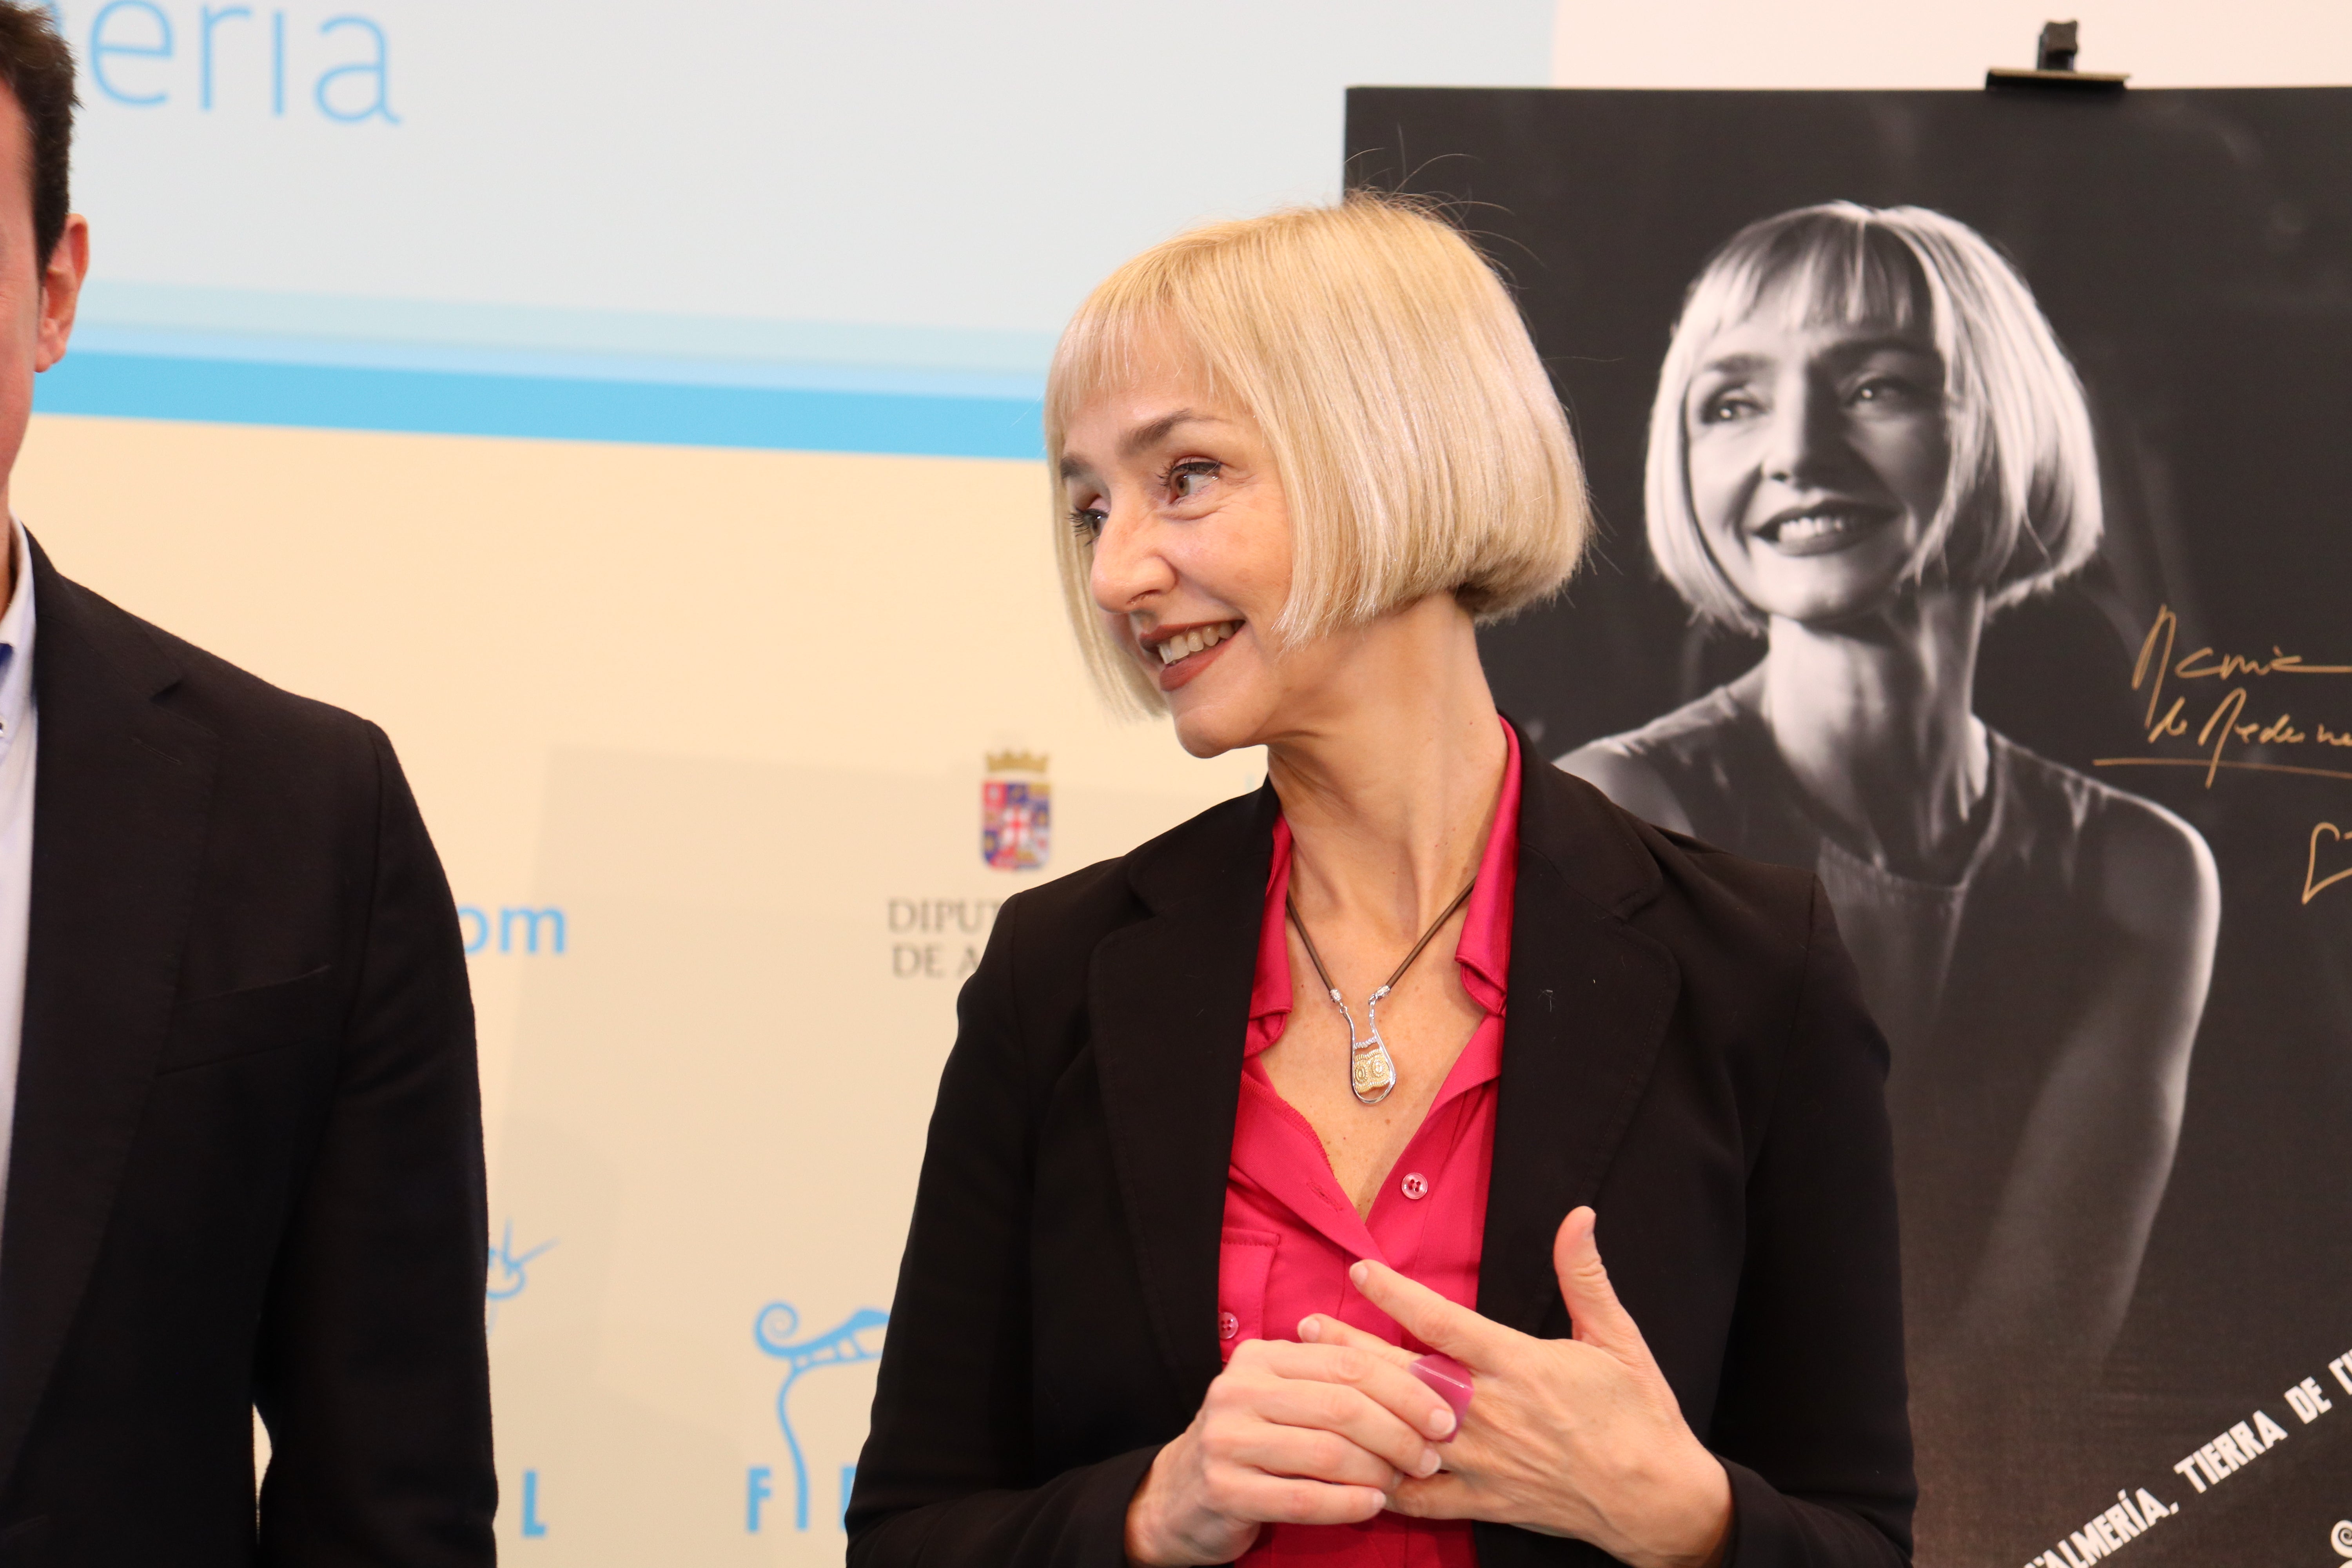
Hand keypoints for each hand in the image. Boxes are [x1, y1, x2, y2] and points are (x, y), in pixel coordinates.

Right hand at [1124, 1336, 1459, 1565]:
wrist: (1179, 1494)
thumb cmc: (1254, 1441)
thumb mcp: (1285, 1396)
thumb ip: (1337, 1382)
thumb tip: (1423, 1379)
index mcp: (1261, 1357)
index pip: (1348, 1363)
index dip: (1405, 1388)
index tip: (1445, 1413)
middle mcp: (1239, 1389)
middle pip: (1343, 1405)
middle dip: (1400, 1432)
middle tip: (1430, 1456)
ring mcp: (1227, 1439)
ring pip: (1328, 1452)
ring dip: (1378, 1471)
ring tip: (1401, 1481)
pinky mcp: (1224, 1489)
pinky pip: (1304, 1497)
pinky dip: (1348, 1503)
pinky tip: (1373, 1505)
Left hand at [1302, 1208, 1732, 1567]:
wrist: (1658, 1501)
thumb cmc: (1640, 1415)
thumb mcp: (1619, 1338)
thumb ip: (1585, 1276)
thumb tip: (1579, 1216)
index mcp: (1521, 1366)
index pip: (1444, 1322)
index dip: (1397, 1295)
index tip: (1359, 1270)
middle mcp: (1493, 1413)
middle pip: (1405, 1375)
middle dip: (1351, 1347)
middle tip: (1308, 1325)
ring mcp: (1483, 1461)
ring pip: (1401, 1431)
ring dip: (1353, 1406)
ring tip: (1314, 1383)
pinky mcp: (1483, 1501)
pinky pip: (1419, 1495)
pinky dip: (1379, 1481)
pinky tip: (1345, 1464)